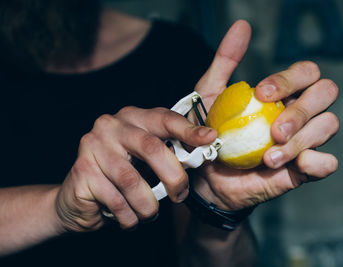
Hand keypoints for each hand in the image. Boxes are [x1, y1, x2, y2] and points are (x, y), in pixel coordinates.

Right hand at [56, 107, 216, 230]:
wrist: (79, 198)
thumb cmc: (121, 178)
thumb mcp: (147, 160)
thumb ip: (169, 152)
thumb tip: (204, 150)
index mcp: (132, 117)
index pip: (164, 118)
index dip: (188, 130)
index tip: (209, 138)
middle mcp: (111, 126)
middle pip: (152, 148)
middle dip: (173, 177)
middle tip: (180, 195)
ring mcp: (93, 146)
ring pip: (133, 182)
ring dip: (147, 206)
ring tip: (148, 213)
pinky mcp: (82, 171)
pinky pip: (116, 200)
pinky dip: (129, 217)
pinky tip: (128, 218)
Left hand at [192, 20, 338, 209]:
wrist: (206, 176)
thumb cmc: (210, 132)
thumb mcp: (210, 94)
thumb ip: (226, 61)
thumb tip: (242, 25)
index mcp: (283, 93)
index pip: (306, 73)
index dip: (290, 79)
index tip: (261, 93)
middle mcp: (298, 113)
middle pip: (326, 93)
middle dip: (301, 109)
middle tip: (274, 128)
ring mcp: (303, 140)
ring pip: (328, 125)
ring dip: (301, 140)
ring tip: (269, 156)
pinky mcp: (302, 170)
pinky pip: (328, 163)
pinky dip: (318, 163)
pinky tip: (292, 166)